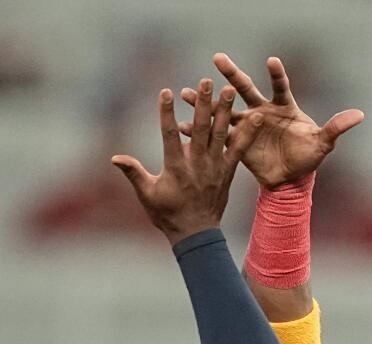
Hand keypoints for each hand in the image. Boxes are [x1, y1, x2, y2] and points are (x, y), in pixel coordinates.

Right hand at [112, 81, 261, 243]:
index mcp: (175, 167)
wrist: (196, 234)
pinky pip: (239, 150)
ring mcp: (214, 167)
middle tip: (206, 80)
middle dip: (202, 104)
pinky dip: (249, 133)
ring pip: (220, 134)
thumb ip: (133, 173)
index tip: (165, 92)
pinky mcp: (228, 171)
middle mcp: (196, 164)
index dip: (166, 113)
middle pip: (199, 128)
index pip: (169, 135)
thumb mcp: (147, 194)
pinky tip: (258, 117)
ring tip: (229, 89)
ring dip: (224, 111)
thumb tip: (114, 158)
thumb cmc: (168, 214)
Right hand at [180, 53, 362, 188]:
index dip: (277, 74)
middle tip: (217, 58)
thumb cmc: (307, 159)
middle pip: (245, 89)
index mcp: (283, 108)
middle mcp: (262, 111)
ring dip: (206, 101)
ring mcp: (247, 125)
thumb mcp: (322, 144)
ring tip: (187, 91)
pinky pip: (216, 134)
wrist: (290, 181)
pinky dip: (199, 130)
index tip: (272, 62)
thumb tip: (359, 115)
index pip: (280, 86)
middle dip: (232, 74)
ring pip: (224, 109)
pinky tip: (180, 125)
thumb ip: (336, 128)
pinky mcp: (237, 141)